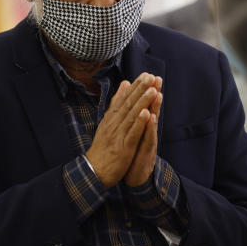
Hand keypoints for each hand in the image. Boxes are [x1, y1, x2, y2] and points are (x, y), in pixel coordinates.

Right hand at [85, 73, 160, 188]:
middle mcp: (114, 124)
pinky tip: (147, 114)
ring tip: (152, 90)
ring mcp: (118, 135)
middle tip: (150, 77)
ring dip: (142, 102)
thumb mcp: (107, 123)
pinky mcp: (123, 148)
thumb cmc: (102, 148)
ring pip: (132, 116)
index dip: (135, 87)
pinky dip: (139, 123)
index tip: (146, 75)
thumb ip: (116, 103)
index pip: (124, 99)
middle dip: (140, 90)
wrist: (94, 171)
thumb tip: (124, 84)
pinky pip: (132, 134)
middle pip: (128, 104)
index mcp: (111, 118)